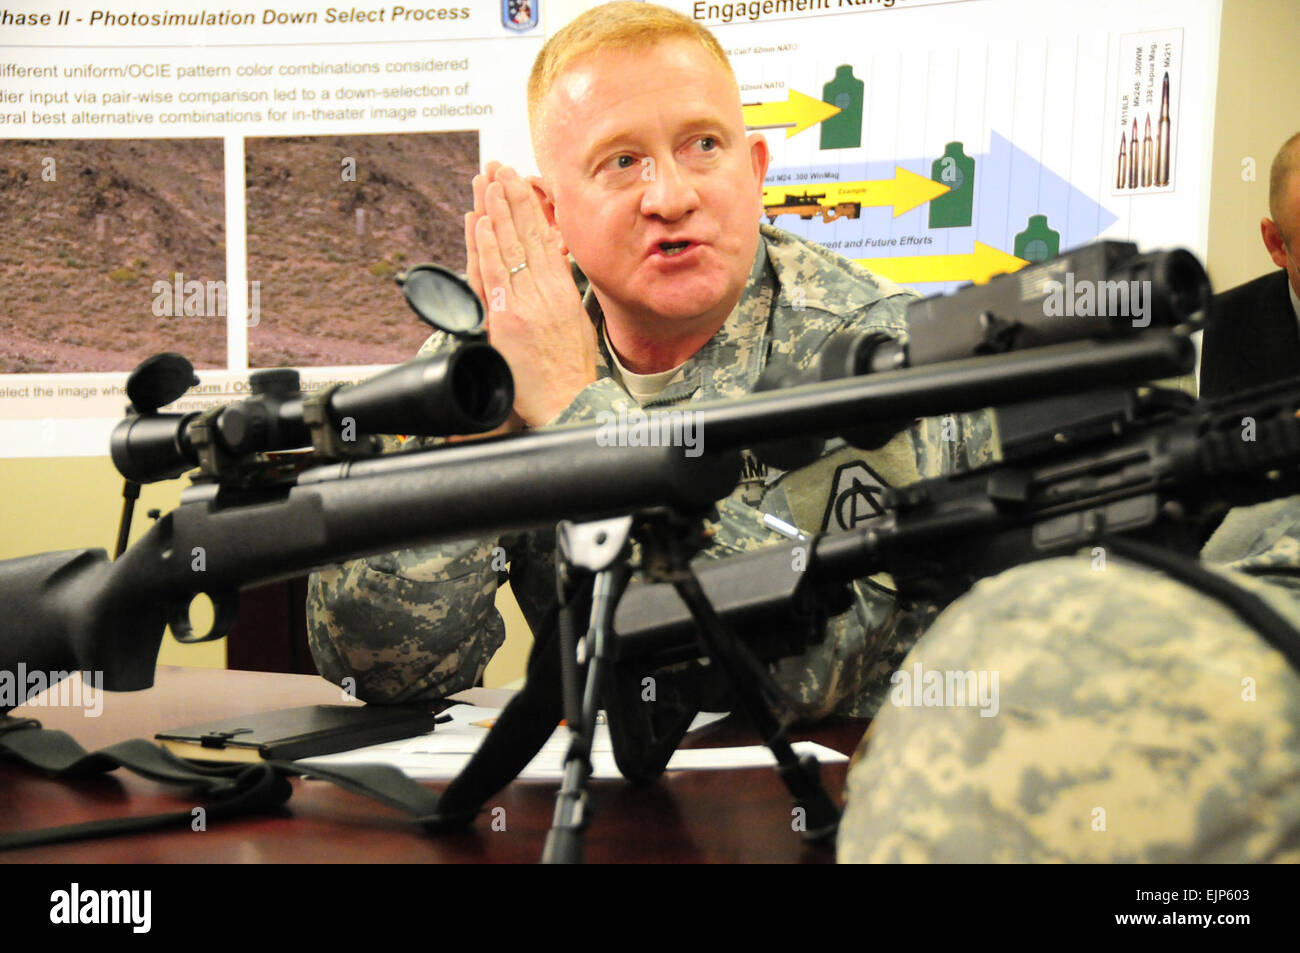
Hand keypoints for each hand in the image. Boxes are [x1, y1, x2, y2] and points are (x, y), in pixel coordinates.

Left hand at [464, 163, 596, 426]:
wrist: (570, 405)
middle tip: (498, 168)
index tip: (519, 184)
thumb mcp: (577, 329)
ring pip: (510, 248)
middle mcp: (547, 293)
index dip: (530, 209)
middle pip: (527, 236)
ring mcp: (527, 304)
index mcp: (565, 293)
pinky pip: (495, 275)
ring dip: (496, 211)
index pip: (545, 240)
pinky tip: (481, 223)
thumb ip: (561, 301)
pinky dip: (488, 246)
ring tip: (485, 182)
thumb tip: (554, 278)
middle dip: (511, 198)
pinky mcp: (509, 320)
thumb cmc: (572, 376)